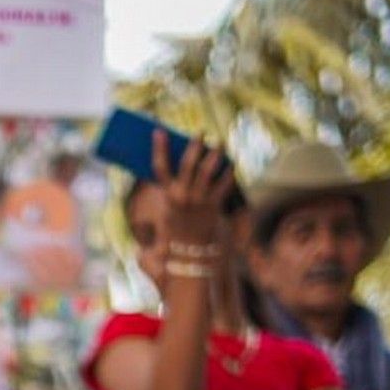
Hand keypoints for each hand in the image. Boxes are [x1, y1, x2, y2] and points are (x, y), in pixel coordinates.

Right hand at [147, 132, 234, 275]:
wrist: (187, 259)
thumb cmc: (173, 236)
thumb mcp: (164, 214)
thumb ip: (165, 193)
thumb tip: (172, 169)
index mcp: (166, 198)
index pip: (159, 166)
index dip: (159, 147)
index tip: (159, 130)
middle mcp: (182, 197)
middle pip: (189, 163)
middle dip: (195, 145)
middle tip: (201, 132)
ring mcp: (200, 202)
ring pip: (209, 170)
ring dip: (215, 154)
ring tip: (220, 143)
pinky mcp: (215, 207)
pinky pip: (224, 184)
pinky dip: (228, 173)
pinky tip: (231, 165)